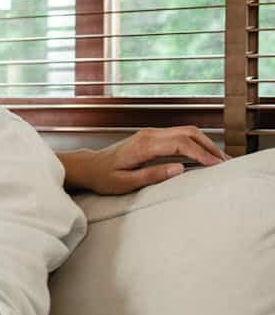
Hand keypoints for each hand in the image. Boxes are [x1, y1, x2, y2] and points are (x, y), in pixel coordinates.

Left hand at [63, 126, 228, 194]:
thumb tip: (179, 168)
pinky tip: (204, 154)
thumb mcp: (125, 182)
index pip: (180, 144)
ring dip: (205, 143)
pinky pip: (179, 135)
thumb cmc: (104, 177)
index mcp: (144, 145)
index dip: (201, 154)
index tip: (216, 165)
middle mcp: (149, 135)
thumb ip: (152, 175)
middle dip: (209, 146)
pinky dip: (195, 142)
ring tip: (220, 159)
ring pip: (185, 131)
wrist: (89, 166)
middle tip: (225, 163)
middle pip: (188, 133)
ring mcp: (150, 133)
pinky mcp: (152, 136)